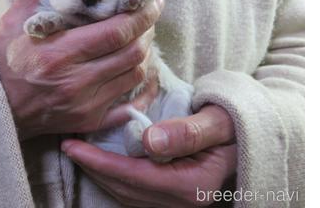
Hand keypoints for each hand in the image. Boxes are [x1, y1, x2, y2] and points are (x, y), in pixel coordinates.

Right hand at [0, 0, 164, 139]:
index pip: (117, 31)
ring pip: (134, 76)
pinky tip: (145, 73)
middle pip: (132, 53)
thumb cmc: (3, 63)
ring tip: (143, 38)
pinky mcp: (89, 121)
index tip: (152, 1)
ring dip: (145, 55)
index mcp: (59, 52)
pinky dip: (143, 88)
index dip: (141, 15)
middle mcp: (77, 81)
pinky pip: (130, 106)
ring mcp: (86, 104)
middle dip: (148, 31)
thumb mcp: (11, 23)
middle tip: (149, 16)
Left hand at [61, 105, 236, 206]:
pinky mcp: (176, 200)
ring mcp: (179, 205)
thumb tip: (150, 141)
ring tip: (80, 154)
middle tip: (68, 146)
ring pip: (128, 196)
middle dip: (92, 169)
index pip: (133, 177)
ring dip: (101, 176)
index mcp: (191, 185)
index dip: (98, 162)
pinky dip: (116, 180)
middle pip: (125, 190)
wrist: (251, 136)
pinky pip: (137, 195)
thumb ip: (188, 131)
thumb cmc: (235, 122)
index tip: (71, 145)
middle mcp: (183, 202)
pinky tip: (105, 165)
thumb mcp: (217, 120)